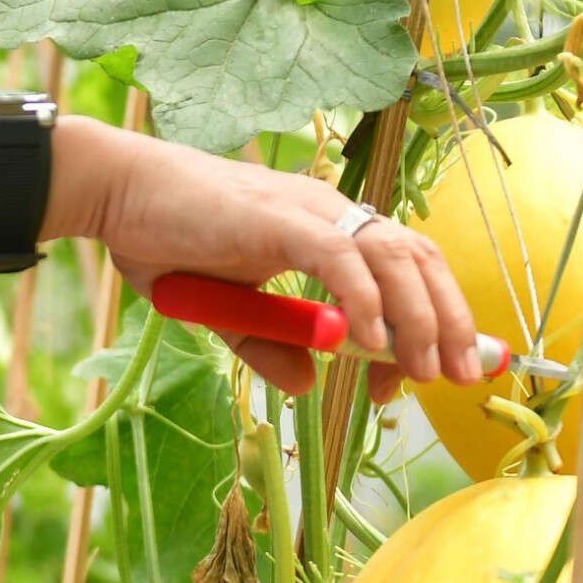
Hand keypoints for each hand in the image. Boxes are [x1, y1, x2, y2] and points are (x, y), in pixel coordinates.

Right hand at [51, 123, 503, 393]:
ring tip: (425, 371)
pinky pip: (339, 257)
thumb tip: (308, 387)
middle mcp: (331, 213)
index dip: (432, 321)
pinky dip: (362, 300)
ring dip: (418, 318)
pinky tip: (366, 344)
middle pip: (418, 259)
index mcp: (328, 230)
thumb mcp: (229, 314)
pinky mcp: (280, 219)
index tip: (426, 378)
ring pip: (392, 258)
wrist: (120, 196)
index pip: (405, 270)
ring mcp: (309, 212)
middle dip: (450, 320)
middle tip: (462, 377)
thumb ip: (271, 346)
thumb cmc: (169, 242)